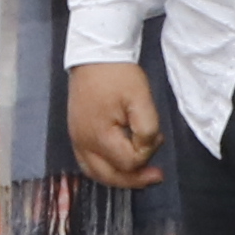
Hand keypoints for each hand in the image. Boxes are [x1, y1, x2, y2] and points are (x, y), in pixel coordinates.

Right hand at [68, 54, 161, 189]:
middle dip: (136, 179)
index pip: (128, 162)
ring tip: (140, 175)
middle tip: (157, 175)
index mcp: (99, 136)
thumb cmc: (119, 76)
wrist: (95, 56)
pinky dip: (106, 169)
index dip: (148, 154)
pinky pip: (88, 163)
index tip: (158, 136)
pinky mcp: (76, 134)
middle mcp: (83, 143)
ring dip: (120, 178)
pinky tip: (118, 165)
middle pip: (110, 176)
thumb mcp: (141, 99)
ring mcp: (77, 140)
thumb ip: (147, 129)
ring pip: (97, 174)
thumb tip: (145, 148)